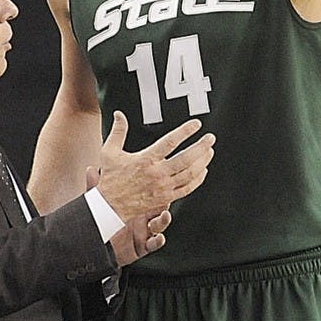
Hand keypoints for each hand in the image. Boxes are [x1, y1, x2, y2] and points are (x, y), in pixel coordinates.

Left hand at [85, 165, 171, 265]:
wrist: (97, 247)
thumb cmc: (101, 223)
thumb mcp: (99, 204)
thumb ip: (96, 188)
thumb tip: (90, 169)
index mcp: (135, 205)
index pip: (150, 193)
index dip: (157, 186)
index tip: (162, 177)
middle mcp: (142, 218)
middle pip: (159, 206)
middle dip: (165, 201)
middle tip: (167, 195)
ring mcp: (144, 232)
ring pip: (160, 225)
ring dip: (164, 220)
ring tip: (165, 215)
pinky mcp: (143, 246)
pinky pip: (154, 243)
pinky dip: (158, 241)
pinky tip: (159, 237)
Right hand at [96, 111, 214, 221]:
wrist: (110, 206)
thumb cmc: (110, 179)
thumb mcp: (110, 152)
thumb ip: (118, 131)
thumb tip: (119, 114)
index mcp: (146, 159)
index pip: (171, 141)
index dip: (186, 131)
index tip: (197, 124)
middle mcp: (157, 173)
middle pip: (186, 158)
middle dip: (202, 146)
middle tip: (210, 138)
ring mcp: (163, 187)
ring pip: (190, 173)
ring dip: (202, 161)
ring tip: (209, 151)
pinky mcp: (166, 198)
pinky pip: (187, 188)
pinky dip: (198, 179)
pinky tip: (203, 171)